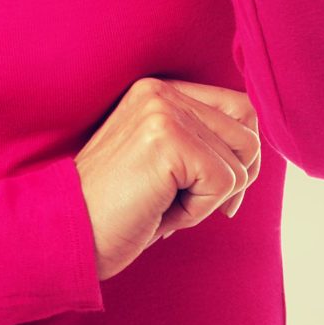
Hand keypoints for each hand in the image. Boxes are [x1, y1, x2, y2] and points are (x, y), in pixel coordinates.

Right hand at [74, 77, 261, 280]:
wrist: (67, 233)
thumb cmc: (116, 209)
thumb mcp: (162, 164)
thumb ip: (200, 143)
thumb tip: (256, 155)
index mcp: (157, 92)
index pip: (240, 109)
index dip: (239, 157)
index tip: (212, 191)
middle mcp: (160, 92)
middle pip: (248, 135)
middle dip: (231, 181)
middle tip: (187, 205)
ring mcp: (163, 112)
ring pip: (241, 161)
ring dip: (210, 198)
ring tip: (164, 205)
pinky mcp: (167, 140)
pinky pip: (224, 182)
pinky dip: (199, 211)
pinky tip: (160, 212)